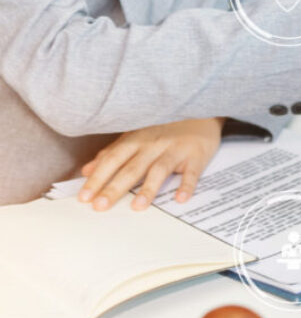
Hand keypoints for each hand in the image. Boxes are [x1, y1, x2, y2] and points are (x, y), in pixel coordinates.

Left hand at [78, 118, 224, 210]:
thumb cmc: (164, 128)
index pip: (112, 161)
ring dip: (148, 189)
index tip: (84, 197)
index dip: (97, 178)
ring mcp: (175, 150)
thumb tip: (88, 170)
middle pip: (131, 168)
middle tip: (100, 206)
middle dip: (114, 188)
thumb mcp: (136, 136)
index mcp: (135, 140)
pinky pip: (191, 172)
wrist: (199, 110)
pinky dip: (186, 185)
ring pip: (159, 170)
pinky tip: (180, 199)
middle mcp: (153, 144)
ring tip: (137, 207)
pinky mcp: (196, 156)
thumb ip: (112, 153)